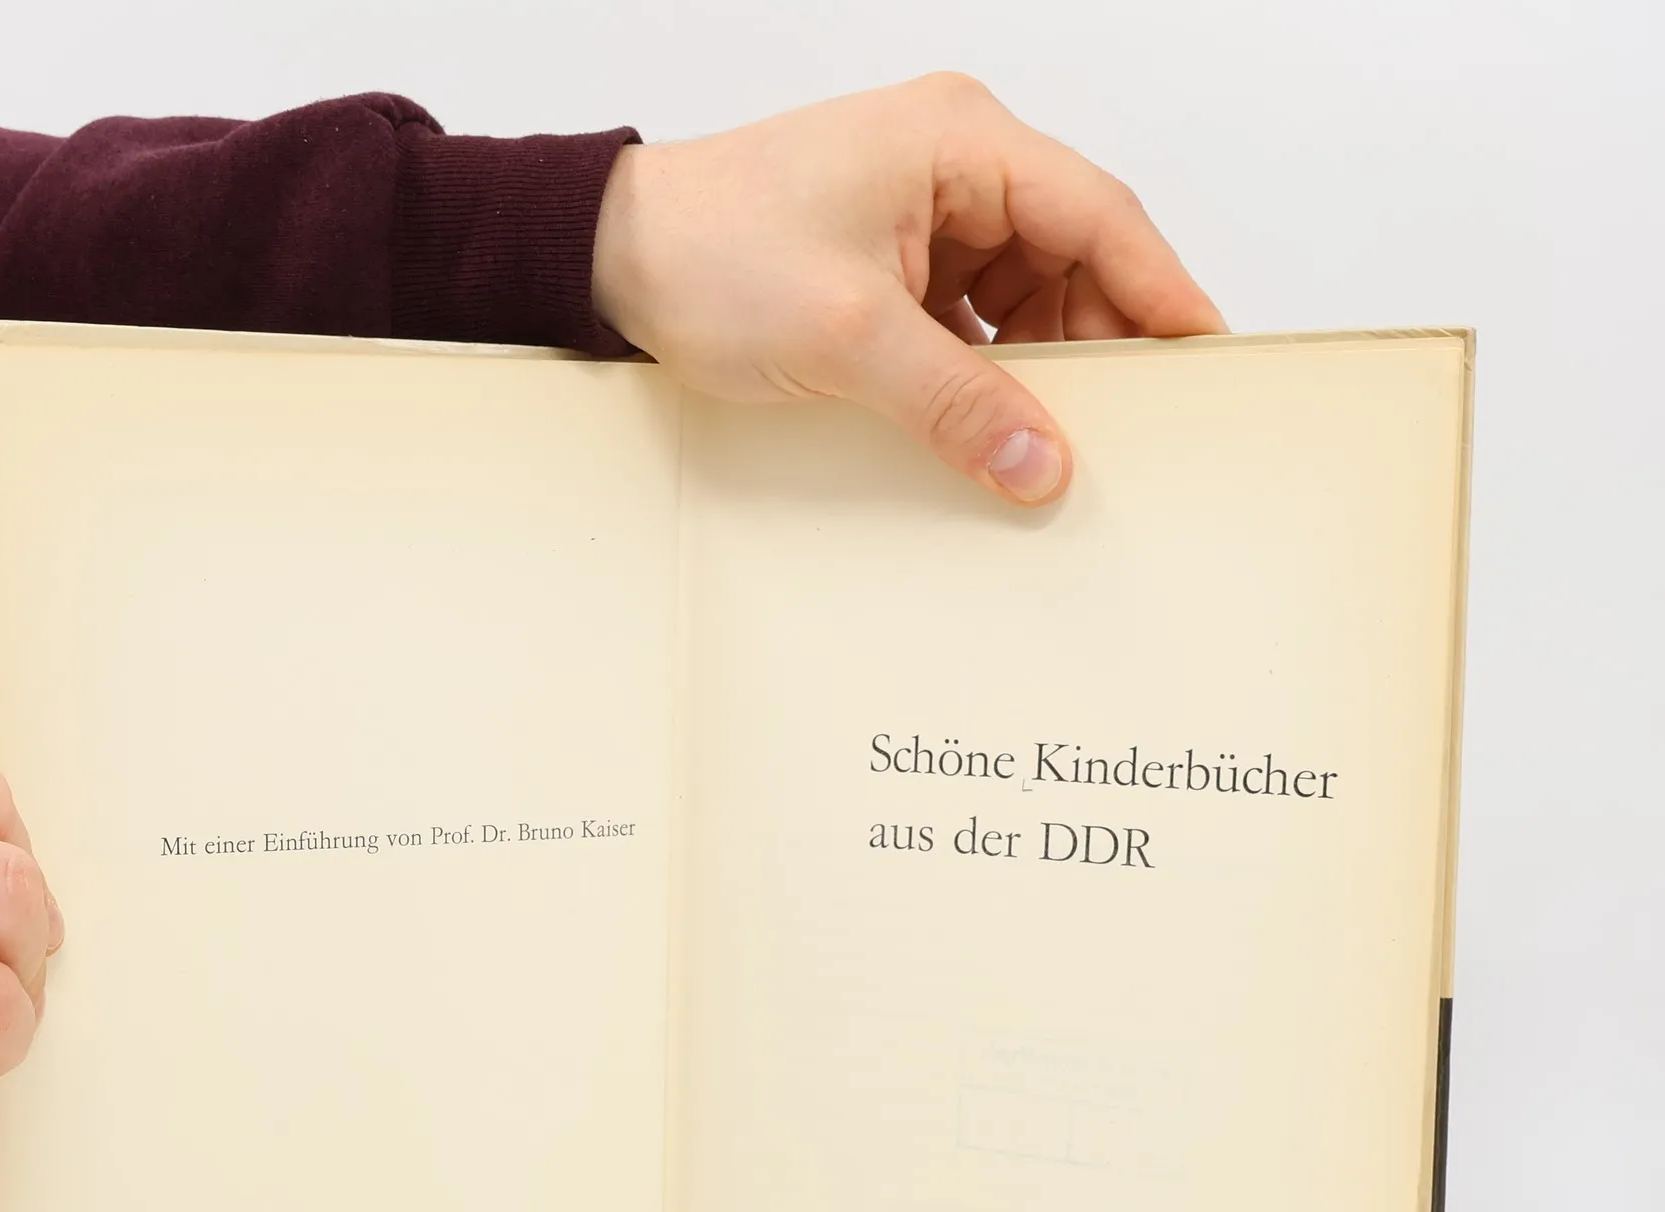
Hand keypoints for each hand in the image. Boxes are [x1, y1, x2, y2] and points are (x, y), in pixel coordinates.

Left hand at [592, 73, 1223, 505]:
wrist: (611, 257)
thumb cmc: (709, 254)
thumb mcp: (847, 338)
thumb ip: (955, 402)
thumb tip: (1043, 463)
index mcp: (960, 142)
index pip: (1100, 217)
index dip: (1161, 295)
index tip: (1207, 362)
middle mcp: (954, 162)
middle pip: (1073, 256)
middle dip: (1098, 343)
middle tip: (1128, 430)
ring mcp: (924, 210)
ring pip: (1027, 292)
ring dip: (1040, 364)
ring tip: (1051, 437)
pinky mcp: (895, 257)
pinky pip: (974, 315)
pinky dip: (989, 369)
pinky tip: (991, 423)